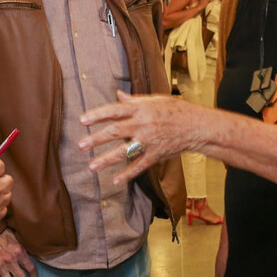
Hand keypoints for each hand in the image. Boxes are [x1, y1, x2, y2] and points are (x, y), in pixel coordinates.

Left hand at [78, 90, 201, 183]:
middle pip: (115, 132)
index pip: (114, 111)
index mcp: (140, 109)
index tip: (82, 121)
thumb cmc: (174, 110)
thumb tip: (118, 95)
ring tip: (92, 166)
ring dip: (107, 159)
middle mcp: (142, 124)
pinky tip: (115, 181)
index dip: (97, 115)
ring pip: (124, 151)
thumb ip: (134, 101)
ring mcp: (149, 141)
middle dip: (96, 139)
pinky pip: (139, 166)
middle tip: (80, 146)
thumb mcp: (154, 100)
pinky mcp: (156, 154)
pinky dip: (128, 174)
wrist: (196, 126)